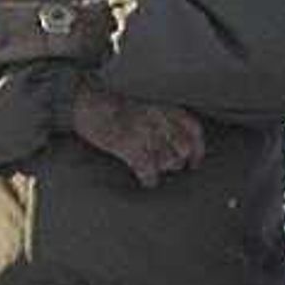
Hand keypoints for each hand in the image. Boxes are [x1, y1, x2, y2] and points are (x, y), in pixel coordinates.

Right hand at [71, 81, 204, 186]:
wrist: (87, 104)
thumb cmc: (110, 106)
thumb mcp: (142, 105)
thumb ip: (161, 119)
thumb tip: (178, 144)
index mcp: (163, 107)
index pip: (193, 128)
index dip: (198, 148)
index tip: (195, 162)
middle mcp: (159, 119)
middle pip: (183, 149)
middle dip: (175, 159)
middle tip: (163, 162)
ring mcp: (147, 133)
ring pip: (168, 162)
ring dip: (160, 167)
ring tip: (148, 166)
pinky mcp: (131, 147)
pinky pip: (149, 171)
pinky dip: (149, 179)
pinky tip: (144, 180)